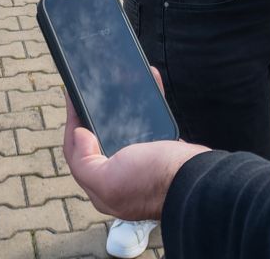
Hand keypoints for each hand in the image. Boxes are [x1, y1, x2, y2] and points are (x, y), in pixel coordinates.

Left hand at [63, 96, 209, 221]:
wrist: (197, 181)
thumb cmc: (153, 182)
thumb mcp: (108, 180)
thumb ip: (85, 162)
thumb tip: (80, 134)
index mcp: (102, 186)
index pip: (76, 152)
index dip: (72, 123)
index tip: (72, 97)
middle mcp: (119, 176)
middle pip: (98, 139)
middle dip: (94, 113)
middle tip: (92, 90)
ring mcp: (141, 164)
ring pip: (124, 128)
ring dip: (121, 105)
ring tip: (118, 82)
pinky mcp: (161, 152)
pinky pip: (149, 123)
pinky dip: (148, 103)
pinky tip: (150, 83)